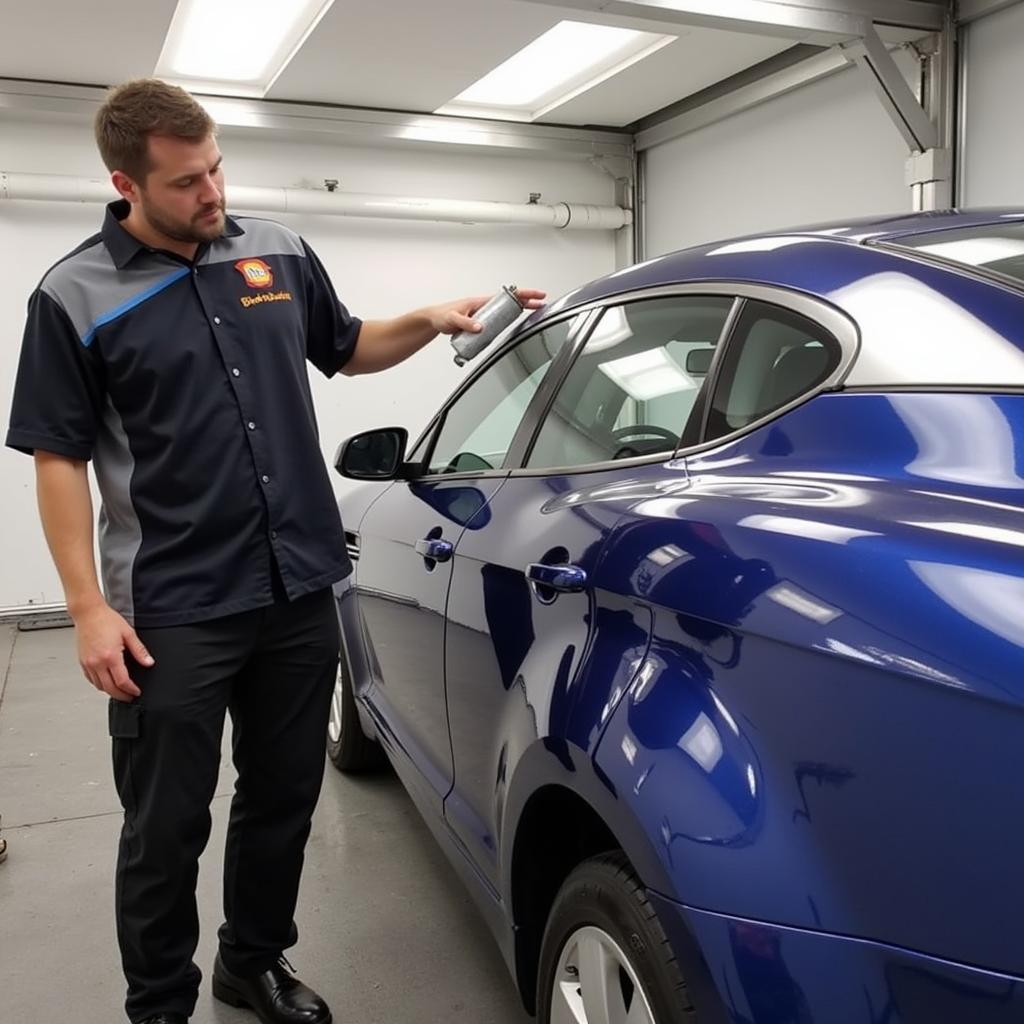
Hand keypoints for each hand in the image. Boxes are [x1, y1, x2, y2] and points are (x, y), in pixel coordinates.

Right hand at [73, 603, 153, 701]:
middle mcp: (97, 662)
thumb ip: (139, 651)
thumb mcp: (129, 633)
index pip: (122, 681)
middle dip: (121, 695)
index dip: (131, 690)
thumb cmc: (106, 619)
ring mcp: (88, 663)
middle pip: (109, 688)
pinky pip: (90, 679)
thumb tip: (148, 662)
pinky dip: (99, 684)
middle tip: (129, 696)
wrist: (88, 613)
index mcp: (110, 656)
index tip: (136, 692)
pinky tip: (106, 682)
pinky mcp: (82, 661)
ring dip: (109, 691)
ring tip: (120, 690)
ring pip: (98, 686)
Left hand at [429, 289, 546, 335]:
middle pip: (511, 302)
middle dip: (528, 303)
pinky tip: (514, 325)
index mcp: (482, 301)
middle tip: (542, 305)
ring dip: (520, 312)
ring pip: (506, 311)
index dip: (524, 295)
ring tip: (533, 313)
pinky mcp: (482, 321)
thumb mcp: (454, 319)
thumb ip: (465, 323)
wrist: (435, 320)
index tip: (537, 296)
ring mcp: (485, 314)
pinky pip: (498, 321)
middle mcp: (485, 306)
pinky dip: (508, 322)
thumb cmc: (443, 315)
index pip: (508, 295)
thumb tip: (480, 328)